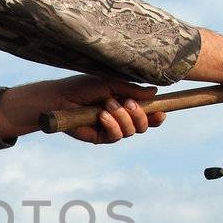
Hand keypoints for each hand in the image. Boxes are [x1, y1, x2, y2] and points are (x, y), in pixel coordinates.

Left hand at [0, 75, 165, 143]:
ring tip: (107, 105)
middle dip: (140, 115)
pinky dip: (112, 124)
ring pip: (132, 131)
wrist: (61, 98)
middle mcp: (120, 118)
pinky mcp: (101, 138)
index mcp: (125, 104)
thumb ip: (132, 90)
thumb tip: (154, 92)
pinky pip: (117, 136)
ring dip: (122, 117)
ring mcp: (112, 129)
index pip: (147, 114)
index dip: (156, 116)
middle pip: (143, 125)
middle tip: (128, 103)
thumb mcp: (111, 84)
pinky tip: (102, 116)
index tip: (161, 113)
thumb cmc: (83, 87)